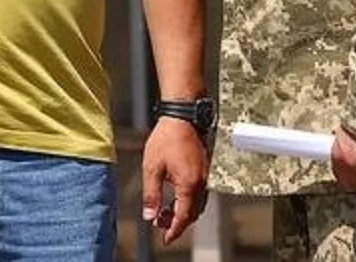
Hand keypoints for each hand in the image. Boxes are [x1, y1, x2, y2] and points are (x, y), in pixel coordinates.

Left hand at [140, 117, 208, 243]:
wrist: (183, 116)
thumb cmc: (167, 138)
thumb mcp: (152, 168)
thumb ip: (151, 195)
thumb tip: (150, 215)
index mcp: (189, 185)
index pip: (183, 217)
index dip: (174, 231)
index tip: (166, 239)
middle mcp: (201, 183)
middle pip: (192, 213)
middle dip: (178, 222)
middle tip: (161, 224)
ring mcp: (205, 176)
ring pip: (197, 204)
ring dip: (183, 212)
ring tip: (165, 211)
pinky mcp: (205, 169)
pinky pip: (200, 193)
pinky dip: (189, 200)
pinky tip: (176, 196)